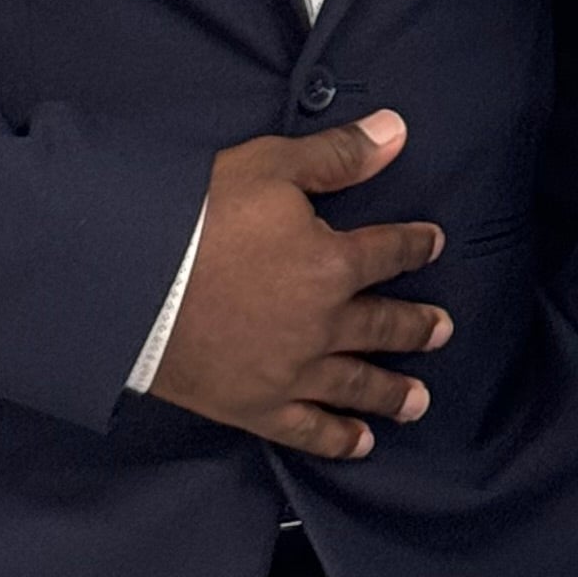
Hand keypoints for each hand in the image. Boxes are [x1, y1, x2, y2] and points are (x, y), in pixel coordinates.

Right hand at [150, 110, 450, 462]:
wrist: (134, 286)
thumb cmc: (202, 219)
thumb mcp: (274, 166)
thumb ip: (340, 154)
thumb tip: (397, 133)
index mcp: (333, 264)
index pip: (388, 252)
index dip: (415, 246)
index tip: (433, 244)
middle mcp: (322, 324)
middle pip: (381, 324)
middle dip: (415, 326)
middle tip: (442, 330)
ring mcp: (290, 372)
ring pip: (355, 383)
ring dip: (392, 391)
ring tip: (420, 400)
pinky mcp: (255, 407)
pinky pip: (307, 430)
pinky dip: (338, 438)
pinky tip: (360, 444)